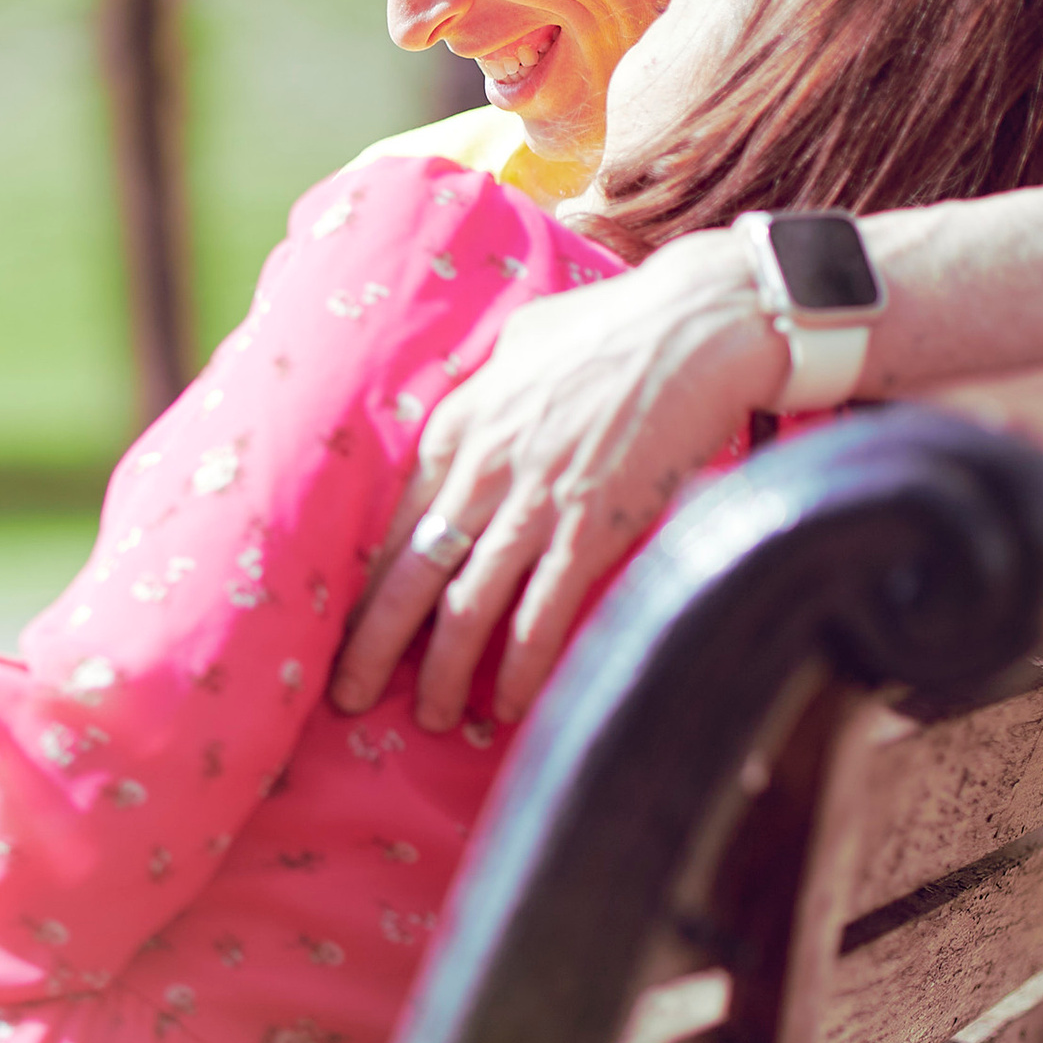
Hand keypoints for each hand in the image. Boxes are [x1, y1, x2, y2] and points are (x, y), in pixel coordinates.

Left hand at [330, 230, 780, 730]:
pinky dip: (520, 669)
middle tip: (347, 695)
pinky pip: (540, 616)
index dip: (364, 585)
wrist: (701, 325)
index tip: (341, 629)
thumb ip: (489, 385)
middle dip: (372, 645)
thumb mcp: (524, 341)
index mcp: (459, 425)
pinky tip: (507, 705)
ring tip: (431, 717)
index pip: (393, 523)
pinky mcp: (590, 530)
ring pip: (466, 607)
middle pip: (410, 575)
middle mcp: (483, 469)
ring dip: (443, 672)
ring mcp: (535, 503)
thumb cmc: (617, 325)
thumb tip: (478, 403)